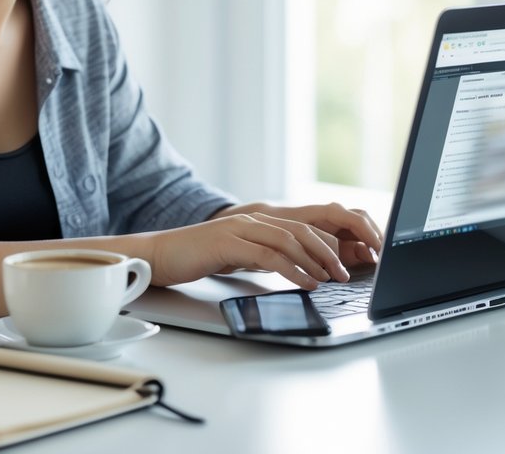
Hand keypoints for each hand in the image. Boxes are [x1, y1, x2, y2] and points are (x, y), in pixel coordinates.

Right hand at [141, 202, 381, 289]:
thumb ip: (260, 256)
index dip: (325, 244)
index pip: (300, 227)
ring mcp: (239, 229)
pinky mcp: (227, 243)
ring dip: (315, 261)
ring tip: (331, 279)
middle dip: (328, 251)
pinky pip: (268, 255)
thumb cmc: (195, 257)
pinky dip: (292, 270)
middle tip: (344, 272)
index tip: (342, 263)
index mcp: (255, 221)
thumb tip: (290, 269)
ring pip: (289, 240)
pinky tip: (305, 283)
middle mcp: (251, 220)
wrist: (159, 254)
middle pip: (301, 230)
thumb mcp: (236, 255)